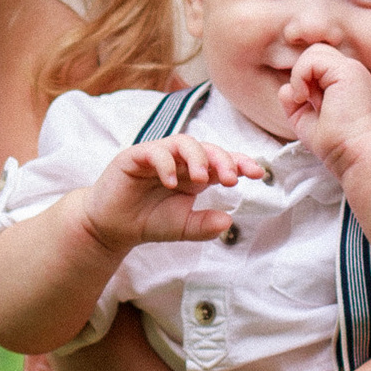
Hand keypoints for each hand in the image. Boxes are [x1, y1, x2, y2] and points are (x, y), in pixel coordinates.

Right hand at [83, 129, 263, 259]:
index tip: (258, 174)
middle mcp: (179, 161)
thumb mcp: (182, 227)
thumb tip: (228, 222)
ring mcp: (157, 155)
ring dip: (197, 158)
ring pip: (183, 142)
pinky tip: (171, 182)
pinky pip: (154, 151)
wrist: (112, 227)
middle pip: (207, 148)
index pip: (221, 162)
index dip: (240, 163)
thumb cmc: (149, 221)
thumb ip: (203, 226)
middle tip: (233, 178)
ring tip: (203, 179)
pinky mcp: (135, 156)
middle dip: (223, 160)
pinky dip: (166, 164)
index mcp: (195, 174)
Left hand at [279, 42, 370, 172]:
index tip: (307, 104)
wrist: (353, 152)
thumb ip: (293, 100)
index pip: (319, 64)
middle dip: (303, 74)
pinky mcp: (347, 71)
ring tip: (304, 98)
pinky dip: (300, 76)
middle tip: (306, 100)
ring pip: (313, 52)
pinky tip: (304, 96)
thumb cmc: (334, 142)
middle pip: (316, 53)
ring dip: (300, 75)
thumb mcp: (305, 119)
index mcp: (346, 81)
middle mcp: (351, 71)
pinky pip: (312, 59)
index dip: (305, 79)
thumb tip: (286, 87)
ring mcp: (351, 69)